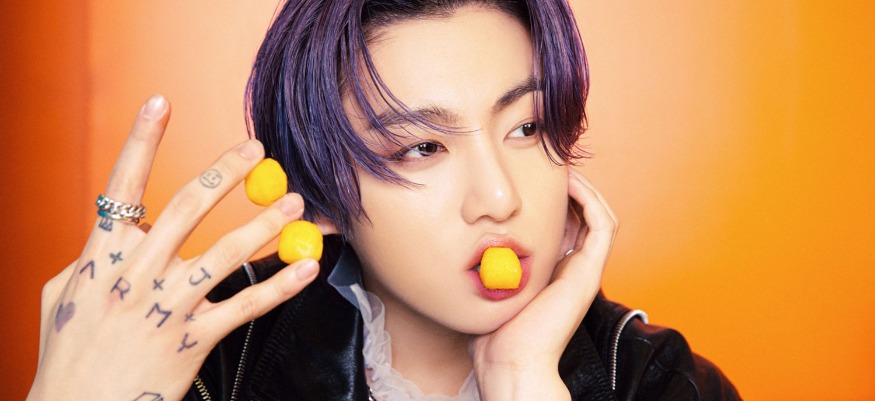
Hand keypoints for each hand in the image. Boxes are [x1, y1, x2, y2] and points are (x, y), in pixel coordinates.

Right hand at [27, 95, 319, 400]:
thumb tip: (120, 229)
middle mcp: (133, 275)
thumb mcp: (63, 296)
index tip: (161, 103)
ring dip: (263, 223)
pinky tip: (306, 268)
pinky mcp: (191, 341)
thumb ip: (93, 256)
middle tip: (257, 148)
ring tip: (295, 202)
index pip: (120, 188)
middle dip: (224, 174)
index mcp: (98, 257)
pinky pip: (244, 307)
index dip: (140, 142)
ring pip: (224, 254)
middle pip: (185, 210)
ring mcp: (164, 308)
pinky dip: (279, 286)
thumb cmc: (68, 354)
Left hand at [470, 168, 617, 400]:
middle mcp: (572, 269)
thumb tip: (467, 241)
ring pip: (599, 217)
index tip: (533, 175)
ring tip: (563, 167)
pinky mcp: (588, 272)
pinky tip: (569, 183)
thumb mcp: (490, 285)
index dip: (554, 198)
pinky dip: (591, 200)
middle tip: (551, 163)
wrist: (509, 359)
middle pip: (583, 217)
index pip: (564, 224)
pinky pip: (603, 225)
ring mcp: (583, 271)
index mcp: (553, 273)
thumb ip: (489, 263)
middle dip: (570, 188)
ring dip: (584, 189)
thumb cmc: (494, 332)